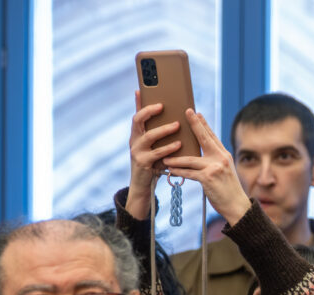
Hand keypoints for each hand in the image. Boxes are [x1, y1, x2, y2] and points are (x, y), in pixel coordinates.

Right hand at [125, 91, 182, 219]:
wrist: (144, 185)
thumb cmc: (152, 162)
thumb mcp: (152, 145)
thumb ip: (156, 130)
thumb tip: (168, 115)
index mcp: (137, 134)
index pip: (137, 114)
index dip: (139, 102)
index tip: (141, 90)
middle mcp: (134, 141)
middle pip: (138, 121)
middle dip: (149, 111)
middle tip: (162, 106)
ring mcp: (137, 152)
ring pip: (149, 137)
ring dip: (164, 130)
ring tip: (177, 125)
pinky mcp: (143, 164)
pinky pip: (157, 154)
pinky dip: (168, 149)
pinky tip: (179, 145)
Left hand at [162, 109, 250, 224]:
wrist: (237, 205)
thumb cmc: (229, 190)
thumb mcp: (225, 171)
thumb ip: (214, 161)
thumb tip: (201, 155)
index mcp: (224, 155)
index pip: (212, 136)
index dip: (203, 124)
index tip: (196, 113)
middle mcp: (220, 158)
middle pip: (204, 138)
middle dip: (194, 124)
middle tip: (186, 112)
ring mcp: (214, 168)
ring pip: (191, 159)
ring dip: (176, 158)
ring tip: (165, 157)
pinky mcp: (208, 179)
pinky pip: (189, 173)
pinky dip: (178, 172)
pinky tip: (170, 170)